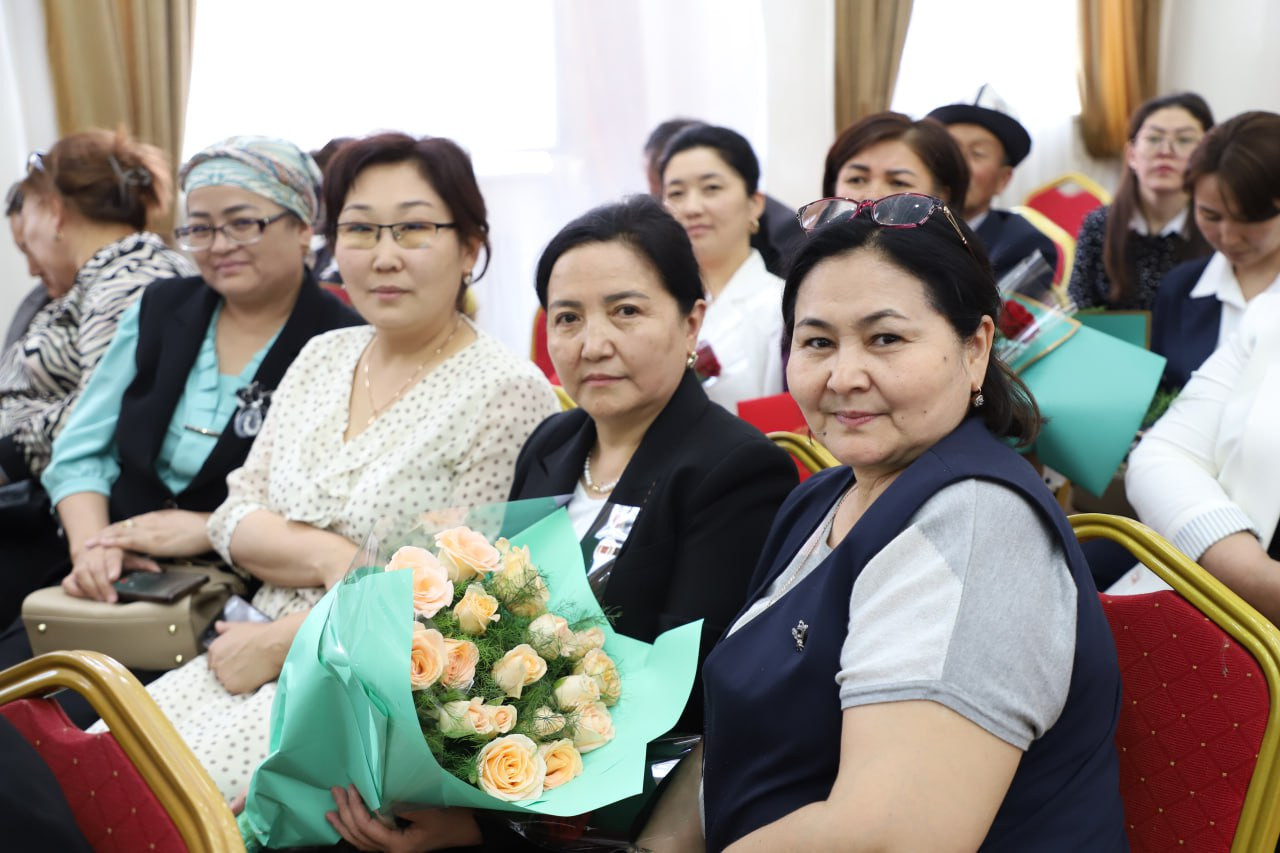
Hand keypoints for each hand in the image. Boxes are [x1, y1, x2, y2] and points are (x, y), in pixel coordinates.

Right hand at [62, 544, 160, 601]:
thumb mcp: (131, 556)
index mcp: (111, 548)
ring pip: (81, 575)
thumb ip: (143, 563)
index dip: (112, 566)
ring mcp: (81, 563)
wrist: (95, 548)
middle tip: (111, 599)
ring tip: (102, 600)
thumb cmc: (117, 555)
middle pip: (96, 568)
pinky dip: (76, 591)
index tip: (114, 577)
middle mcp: (94, 554)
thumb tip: (158, 571)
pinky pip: (69, 583)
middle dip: (103, 585)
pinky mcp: (71, 573)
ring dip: (91, 590)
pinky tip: (86, 597)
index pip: (111, 556)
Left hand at [85, 510, 212, 557]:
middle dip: (106, 533)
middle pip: (123, 526)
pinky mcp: (153, 541)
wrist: (210, 528)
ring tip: (89, 544)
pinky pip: (129, 542)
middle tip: (90, 540)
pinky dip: (114, 542)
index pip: (132, 523)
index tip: (106, 533)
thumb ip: (167, 528)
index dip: (117, 529)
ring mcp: (150, 531)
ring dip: (104, 538)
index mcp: (157, 517)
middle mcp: (150, 522)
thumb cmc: (200, 528)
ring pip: (121, 533)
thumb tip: (162, 535)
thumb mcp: (179, 523)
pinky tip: (103, 545)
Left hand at [207, 620, 285, 693]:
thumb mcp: (239, 627)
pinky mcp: (233, 687)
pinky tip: (254, 677)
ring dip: (236, 679)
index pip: (215, 661)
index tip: (237, 661)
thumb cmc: (259, 634)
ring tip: (251, 671)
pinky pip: (236, 690)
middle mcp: (215, 664)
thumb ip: (225, 628)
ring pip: (227, 682)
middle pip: (219, 673)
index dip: (227, 661)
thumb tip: (217, 625)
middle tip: (246, 666)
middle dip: (230, 671)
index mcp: (214, 649)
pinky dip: (244, 686)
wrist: (273, 644)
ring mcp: (223, 676)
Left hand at [326, 785, 475, 852]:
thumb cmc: (450, 819)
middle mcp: (390, 852)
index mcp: (397, 846)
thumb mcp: (427, 810)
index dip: (356, 808)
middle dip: (345, 813)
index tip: (352, 787)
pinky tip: (345, 824)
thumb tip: (377, 795)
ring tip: (330, 812)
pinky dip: (354, 832)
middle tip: (336, 791)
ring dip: (344, 825)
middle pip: (359, 836)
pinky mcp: (394, 845)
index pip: (367, 828)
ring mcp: (391, 851)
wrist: (467, 830)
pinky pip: (367, 842)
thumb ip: (399, 805)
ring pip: (360, 842)